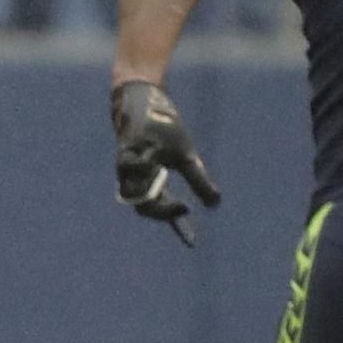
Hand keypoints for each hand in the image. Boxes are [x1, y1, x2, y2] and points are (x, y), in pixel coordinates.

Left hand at [109, 80, 220, 246]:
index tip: (193, 242)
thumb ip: (197, 180)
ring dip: (148, 194)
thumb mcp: (186, 157)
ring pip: (130, 189)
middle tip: (184, 207)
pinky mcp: (126, 146)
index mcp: (152, 182)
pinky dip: (140, 168)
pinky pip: (127, 164)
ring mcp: (129, 163)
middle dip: (162, 211)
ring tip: (168, 188)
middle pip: (142, 206)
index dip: (176, 226)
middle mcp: (137, 177)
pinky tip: (154, 165)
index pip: (161, 210)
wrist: (145, 100)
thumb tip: (215, 204)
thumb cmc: (164, 131)